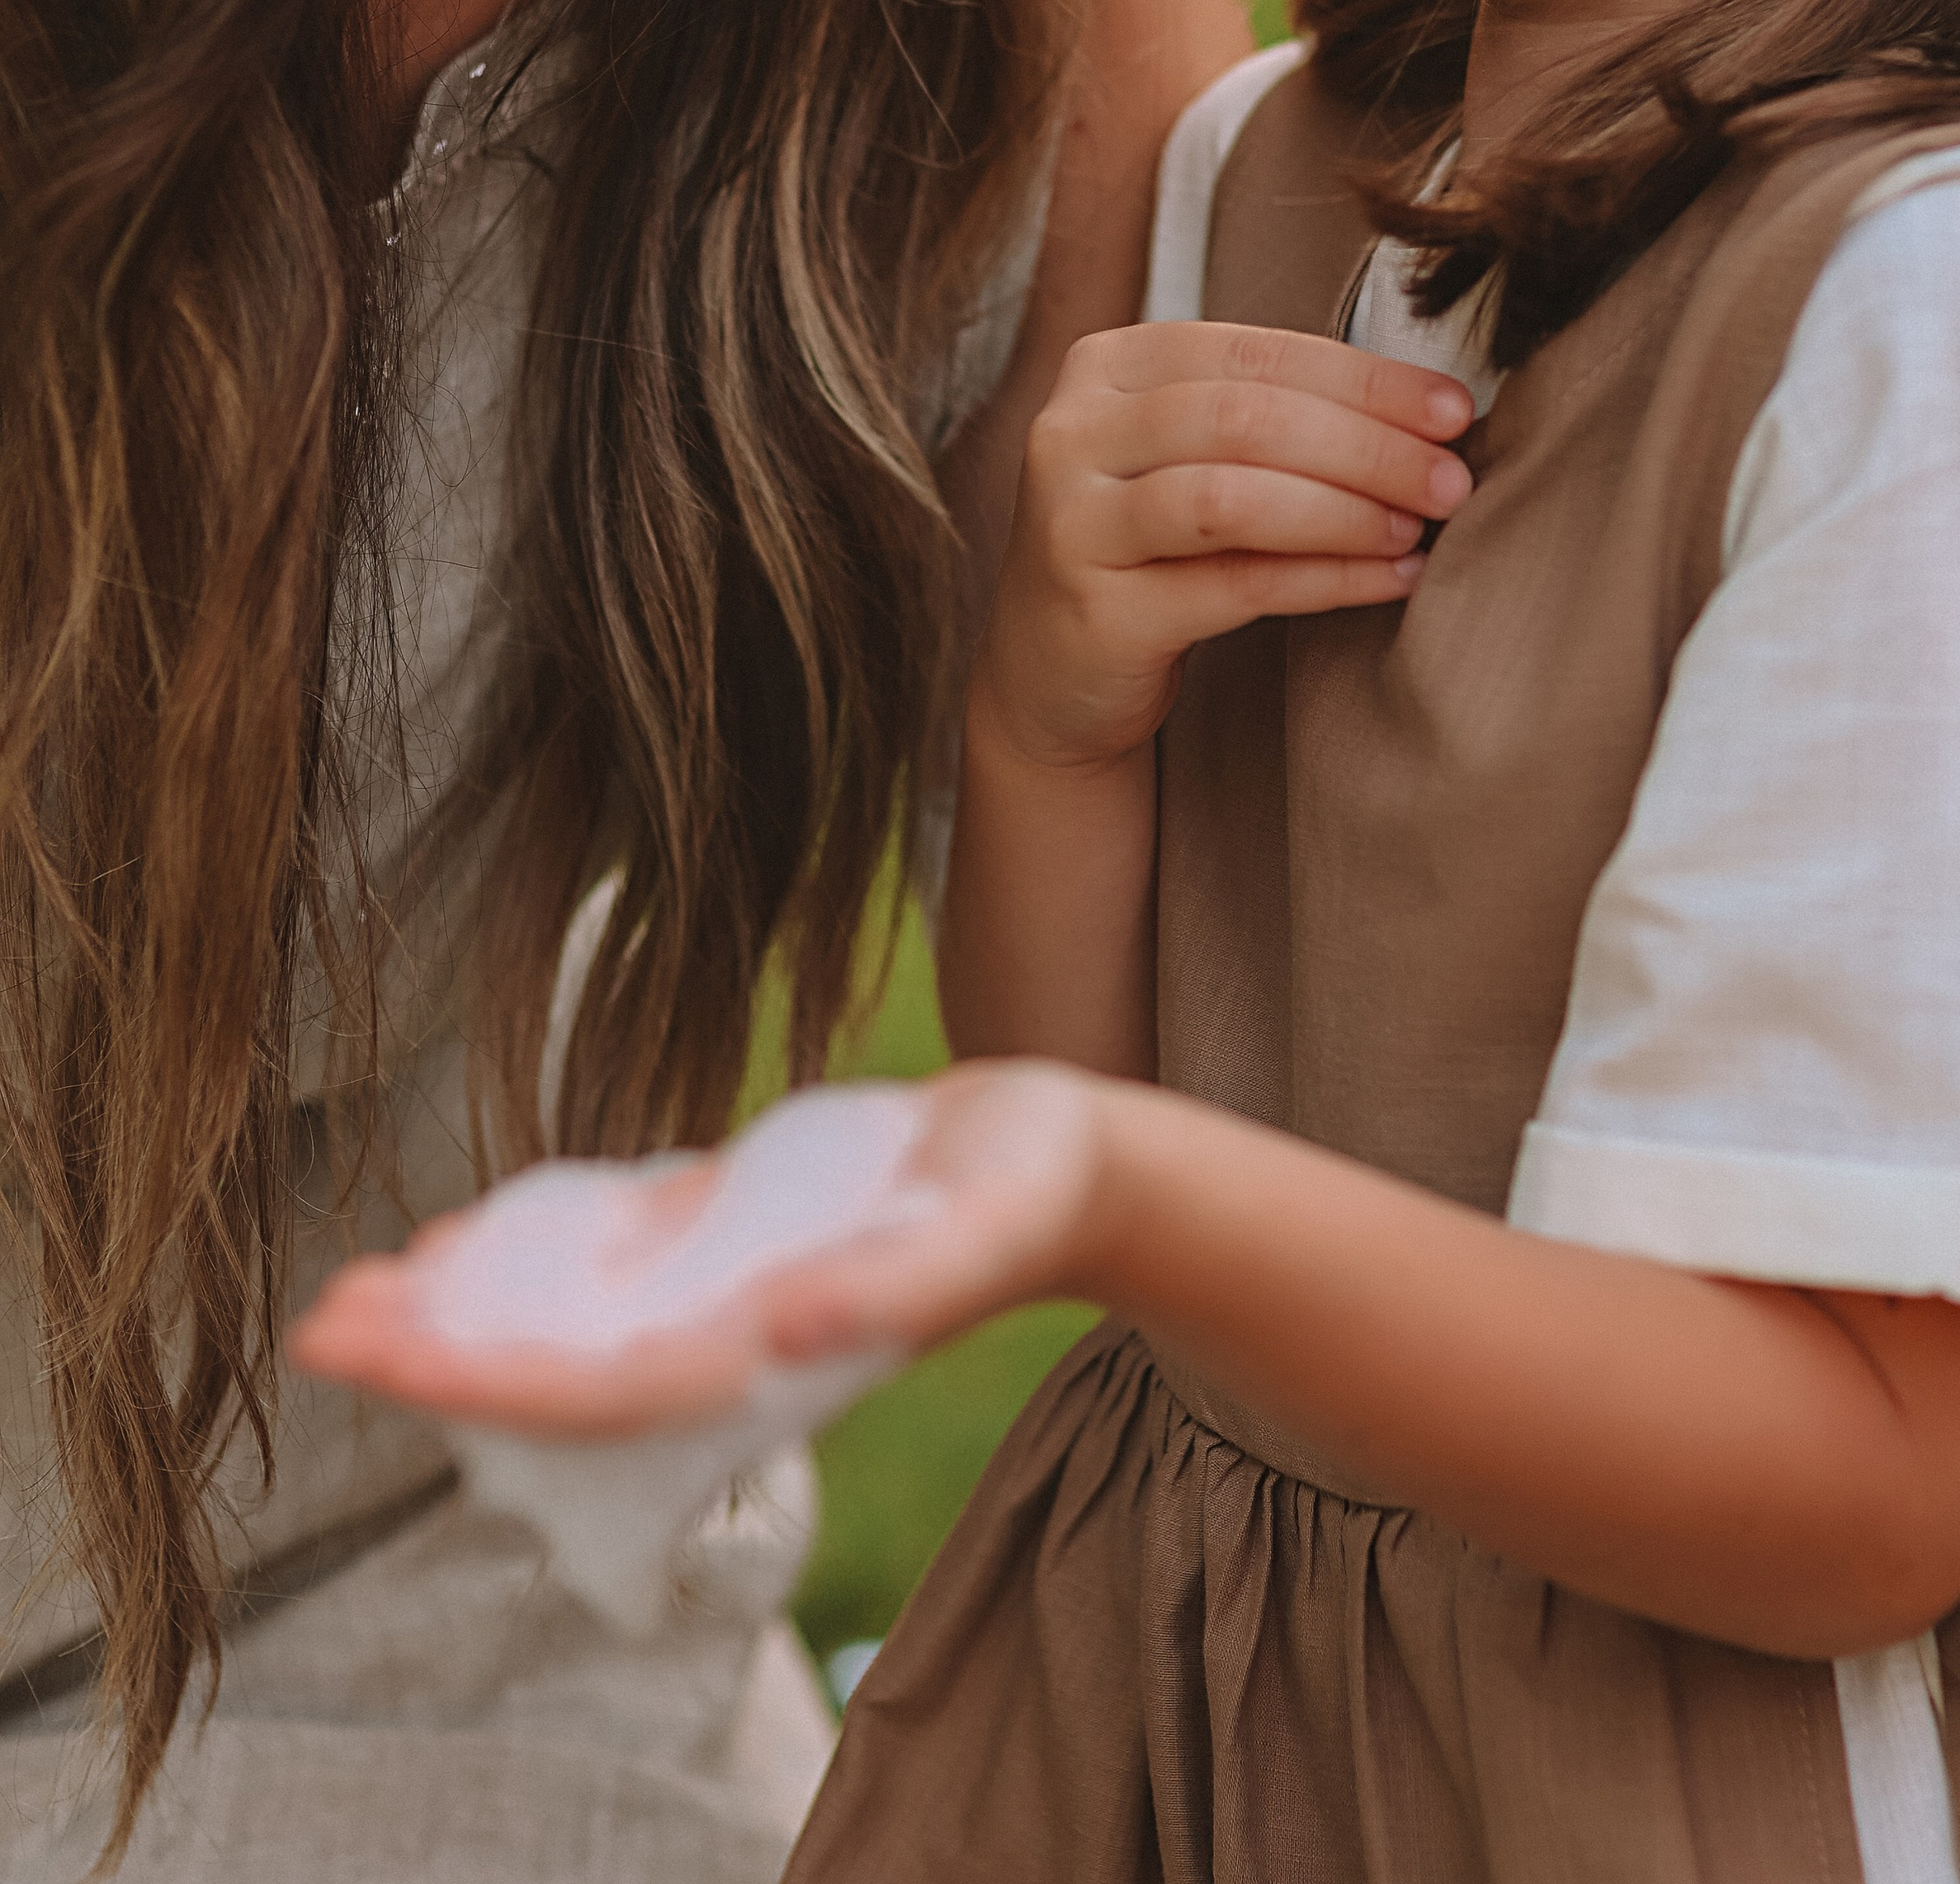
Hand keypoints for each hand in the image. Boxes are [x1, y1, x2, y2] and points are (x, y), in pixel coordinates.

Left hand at [289, 1065, 1108, 1441]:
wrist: (1057, 1158)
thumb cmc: (1027, 1193)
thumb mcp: (980, 1225)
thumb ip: (902, 1283)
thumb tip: (788, 1328)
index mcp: (768, 1353)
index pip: (606, 1384)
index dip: (497, 1374)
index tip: (398, 1355)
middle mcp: (724, 1331)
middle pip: (558, 1360)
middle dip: (442, 1350)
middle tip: (320, 1328)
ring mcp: (716, 1282)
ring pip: (565, 1313)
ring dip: (462, 1310)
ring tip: (357, 1295)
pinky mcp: (724, 1229)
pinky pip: (602, 1257)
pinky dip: (524, 1256)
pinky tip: (460, 1244)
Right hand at [977, 320, 1474, 768]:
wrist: (1053, 673)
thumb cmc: (1153, 548)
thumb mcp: (1191, 457)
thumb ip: (1277, 418)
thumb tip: (1434, 412)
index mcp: (1106, 366)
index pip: (1254, 352)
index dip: (1364, 378)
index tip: (1453, 410)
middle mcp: (1072, 432)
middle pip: (1244, 418)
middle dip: (1366, 445)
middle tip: (1452, 478)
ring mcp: (1072, 523)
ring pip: (1231, 498)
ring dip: (1344, 511)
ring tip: (1418, 529)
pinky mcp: (1095, 614)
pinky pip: (1233, 587)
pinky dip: (1325, 578)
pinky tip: (1390, 580)